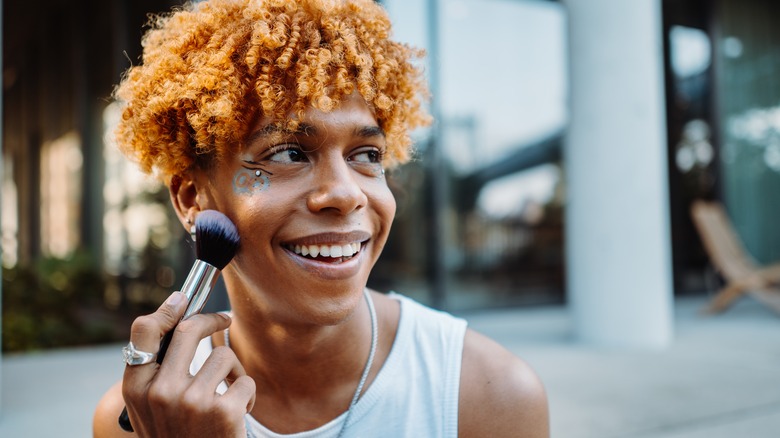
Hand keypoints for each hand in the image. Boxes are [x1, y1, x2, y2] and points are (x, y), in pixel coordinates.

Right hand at [121, 292, 255, 436]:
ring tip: (228, 396)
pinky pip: (246, 381)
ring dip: (233, 372)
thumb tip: (179, 321)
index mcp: (137, 390)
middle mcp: (161, 392)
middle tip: (224, 319)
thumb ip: (157, 374)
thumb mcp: (153, 410)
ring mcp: (192, 401)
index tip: (183, 299)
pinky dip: (247, 395)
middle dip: (212, 319)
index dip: (167, 309)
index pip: (144, 332)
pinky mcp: (224, 411)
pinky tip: (238, 417)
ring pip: (224, 356)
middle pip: (190, 330)